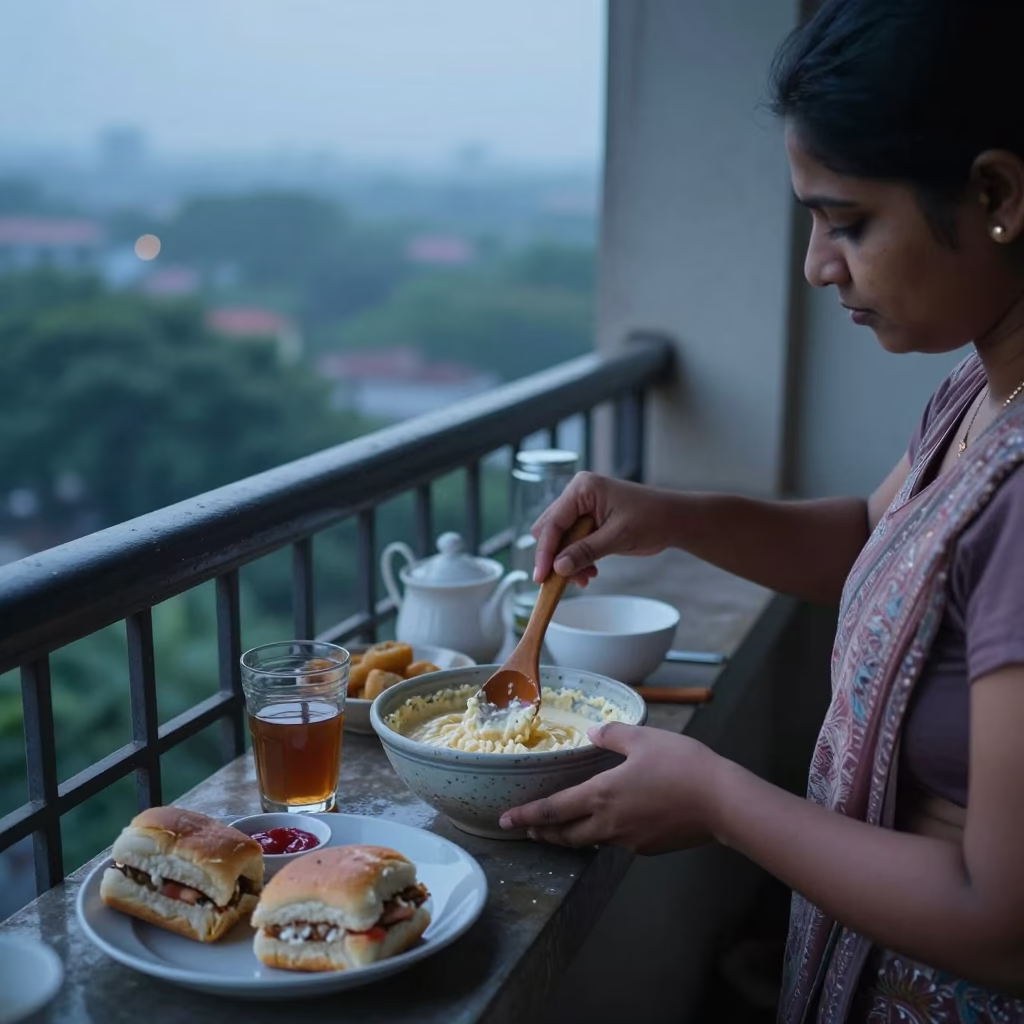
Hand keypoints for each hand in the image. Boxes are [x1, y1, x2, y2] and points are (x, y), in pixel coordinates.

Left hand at [498, 723, 721, 854]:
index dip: (526, 816)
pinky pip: (616, 842)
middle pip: (565, 836)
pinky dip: (603, 835)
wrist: (721, 802)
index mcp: (601, 795)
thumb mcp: (643, 739)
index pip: (552, 811)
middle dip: (543, 833)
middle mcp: (608, 824)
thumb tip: (593, 734)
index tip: (506, 821)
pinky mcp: (647, 848)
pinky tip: (611, 824)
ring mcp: (628, 840)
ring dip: (570, 837)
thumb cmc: (681, 765)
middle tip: (528, 830)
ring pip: (590, 842)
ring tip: (562, 829)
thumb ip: (613, 736)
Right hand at [532, 472, 671, 584]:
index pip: (553, 522)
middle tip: (565, 581)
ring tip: (586, 578)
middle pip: (550, 531)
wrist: (674, 520)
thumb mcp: (618, 537)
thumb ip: (586, 551)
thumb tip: (558, 568)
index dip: (545, 552)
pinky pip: (572, 544)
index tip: (541, 576)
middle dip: (556, 558)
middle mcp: (578, 495)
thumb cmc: (652, 518)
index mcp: (582, 489)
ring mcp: (582, 509)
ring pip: (559, 541)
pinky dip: (577, 560)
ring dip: (568, 562)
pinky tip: (590, 572)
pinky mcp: (589, 523)